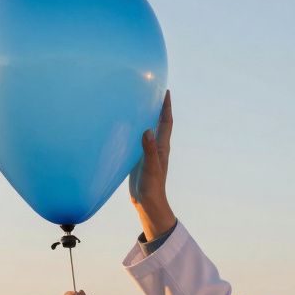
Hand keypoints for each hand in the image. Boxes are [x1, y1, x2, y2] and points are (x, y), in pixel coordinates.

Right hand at [128, 90, 175, 239]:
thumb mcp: (151, 167)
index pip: (166, 122)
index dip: (166, 107)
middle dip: (158, 108)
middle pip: (159, 123)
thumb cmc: (152, 186)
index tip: (165, 92)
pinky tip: (128, 127)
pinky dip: (136, 130)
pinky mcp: (139, 158)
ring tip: (140, 104)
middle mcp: (157, 147)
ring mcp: (148, 152)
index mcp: (162, 147)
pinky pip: (139, 139)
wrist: (148, 202)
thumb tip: (148, 130)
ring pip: (149, 130)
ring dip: (147, 117)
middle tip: (152, 92)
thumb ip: (149, 150)